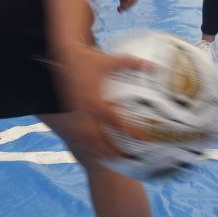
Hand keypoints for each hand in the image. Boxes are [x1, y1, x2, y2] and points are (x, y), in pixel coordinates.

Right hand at [55, 43, 151, 159]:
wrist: (62, 55)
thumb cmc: (88, 59)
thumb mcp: (111, 61)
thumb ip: (134, 64)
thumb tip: (155, 67)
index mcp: (94, 100)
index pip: (115, 121)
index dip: (130, 131)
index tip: (143, 139)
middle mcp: (83, 110)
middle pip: (99, 138)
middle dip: (112, 150)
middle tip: (127, 159)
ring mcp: (73, 114)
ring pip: (86, 139)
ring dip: (98, 151)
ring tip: (112, 161)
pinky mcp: (67, 114)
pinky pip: (75, 134)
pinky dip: (85, 145)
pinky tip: (94, 151)